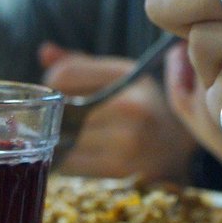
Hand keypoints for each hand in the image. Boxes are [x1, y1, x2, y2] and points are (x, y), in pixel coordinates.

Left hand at [39, 43, 198, 181]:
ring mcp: (128, 140)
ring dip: (55, 140)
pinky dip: (65, 160)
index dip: (51, 84)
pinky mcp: (120, 170)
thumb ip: (80, 64)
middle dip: (52, 115)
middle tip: (54, 119)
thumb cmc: (140, 104)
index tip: (57, 93)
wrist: (175, 145)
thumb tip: (45, 52)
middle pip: (61, 109)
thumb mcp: (118, 75)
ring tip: (64, 137)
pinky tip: (74, 155)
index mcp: (128, 75)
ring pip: (62, 138)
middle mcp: (132, 106)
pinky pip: (71, 164)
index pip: (64, 75)